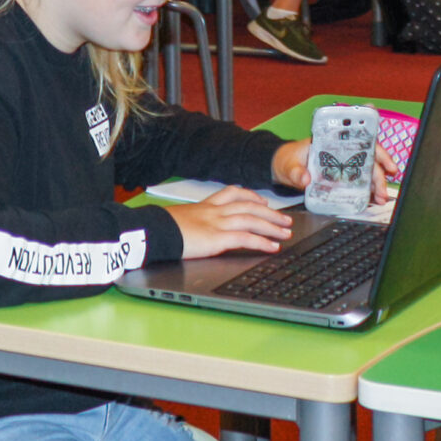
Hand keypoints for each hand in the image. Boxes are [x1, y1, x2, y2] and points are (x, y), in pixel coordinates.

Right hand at [164, 187, 293, 258]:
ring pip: (252, 220)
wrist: (154, 231)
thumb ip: (192, 222)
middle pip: (248, 206)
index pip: (231, 193)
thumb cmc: (161, 228)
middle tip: (285, 219)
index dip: (250, 196)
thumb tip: (195, 230)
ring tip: (286, 232)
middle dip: (270, 212)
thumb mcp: (179, 219)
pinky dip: (262, 242)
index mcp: (205, 206)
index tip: (261, 200)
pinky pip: (246, 238)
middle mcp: (214, 211)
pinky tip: (273, 247)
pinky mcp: (218, 238)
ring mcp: (217, 223)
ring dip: (272, 226)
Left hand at [274, 137, 402, 201]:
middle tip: (388, 181)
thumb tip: (306, 178)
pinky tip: (374, 197)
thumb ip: (296, 172)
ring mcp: (342, 163)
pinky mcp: (342, 176)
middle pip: (366, 155)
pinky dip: (369, 188)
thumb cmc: (287, 161)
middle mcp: (340, 150)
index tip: (383, 151)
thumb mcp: (289, 166)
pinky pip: (360, 180)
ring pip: (366, 169)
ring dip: (377, 181)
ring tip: (381, 196)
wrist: (283, 169)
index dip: (373, 143)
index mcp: (329, 141)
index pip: (356, 138)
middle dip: (381, 168)